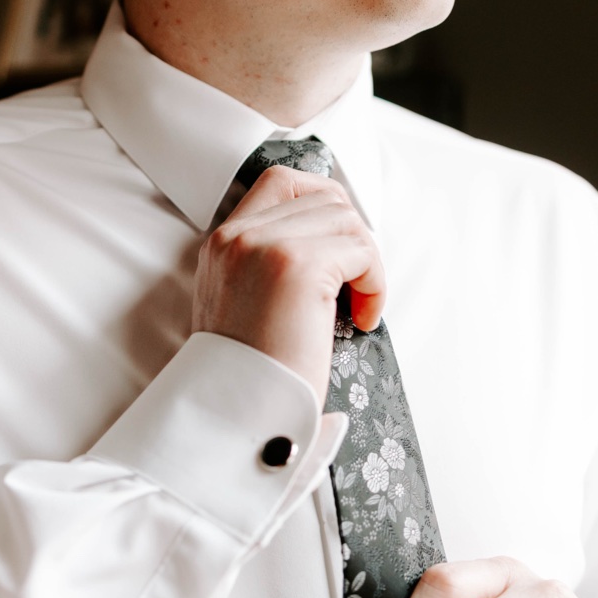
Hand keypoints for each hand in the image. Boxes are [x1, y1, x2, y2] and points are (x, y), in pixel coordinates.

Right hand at [193, 166, 385, 390]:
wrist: (236, 416)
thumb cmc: (254, 374)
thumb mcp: (245, 305)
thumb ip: (269, 264)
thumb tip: (333, 237)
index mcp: (221, 243)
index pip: (281, 181)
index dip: (325, 203)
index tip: (342, 250)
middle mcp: (237, 236)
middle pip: (326, 198)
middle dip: (354, 240)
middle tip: (355, 289)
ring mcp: (264, 246)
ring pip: (348, 221)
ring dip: (367, 265)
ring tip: (357, 310)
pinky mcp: (297, 267)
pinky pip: (362, 252)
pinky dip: (375, 285)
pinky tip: (363, 320)